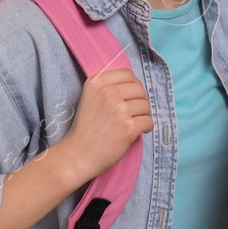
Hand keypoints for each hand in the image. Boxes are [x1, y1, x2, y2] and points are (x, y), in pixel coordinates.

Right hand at [55, 67, 152, 182]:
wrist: (78, 154)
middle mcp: (107, 93)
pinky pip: (148, 121)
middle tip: (133, 113)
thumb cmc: (86, 128)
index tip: (130, 97)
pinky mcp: (128, 127)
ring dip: (143, 115)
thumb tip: (135, 83)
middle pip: (139, 89)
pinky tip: (137, 132)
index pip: (127, 74)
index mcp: (96, 82)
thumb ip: (108, 87)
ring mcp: (118, 110)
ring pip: (146, 106)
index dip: (133, 86)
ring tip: (132, 124)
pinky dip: (146, 128)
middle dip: (140, 101)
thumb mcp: (90, 98)